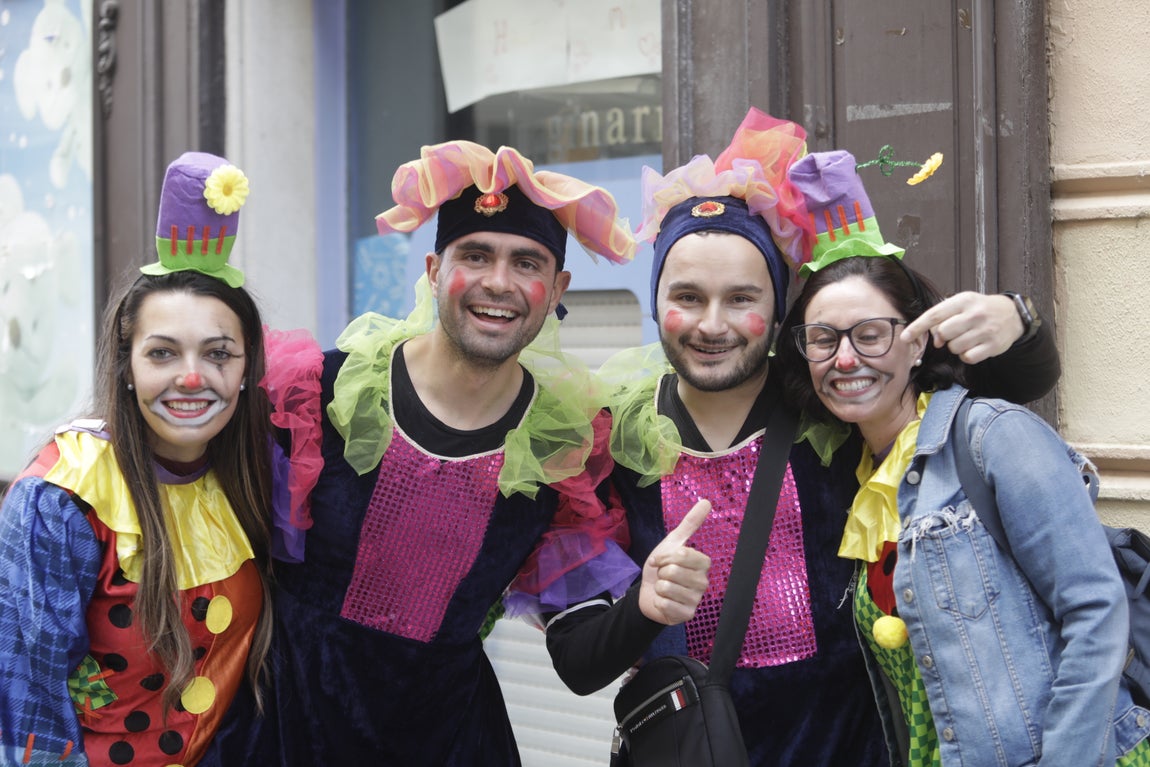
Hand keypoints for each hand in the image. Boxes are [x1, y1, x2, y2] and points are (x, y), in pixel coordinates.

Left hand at [638, 499, 711, 625]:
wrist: (648, 593)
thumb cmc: (662, 568)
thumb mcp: (672, 543)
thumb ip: (690, 524)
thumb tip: (707, 501)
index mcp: (702, 564)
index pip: (683, 554)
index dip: (665, 556)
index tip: (661, 560)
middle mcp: (703, 582)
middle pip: (673, 571)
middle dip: (661, 572)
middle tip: (663, 575)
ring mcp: (696, 600)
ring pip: (667, 587)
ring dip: (658, 587)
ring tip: (663, 588)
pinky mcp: (687, 615)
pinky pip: (665, 604)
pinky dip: (658, 601)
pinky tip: (663, 601)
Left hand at [901, 292, 1023, 363]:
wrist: (1011, 314)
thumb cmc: (979, 309)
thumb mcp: (962, 303)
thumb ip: (944, 317)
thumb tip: (935, 338)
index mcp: (963, 301)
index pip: (935, 315)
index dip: (917, 327)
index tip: (904, 337)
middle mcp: (975, 314)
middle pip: (944, 333)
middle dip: (942, 337)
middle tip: (951, 334)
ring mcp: (985, 330)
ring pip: (954, 347)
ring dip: (955, 346)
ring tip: (966, 338)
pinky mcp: (993, 346)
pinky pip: (968, 358)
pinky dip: (966, 355)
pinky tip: (973, 346)